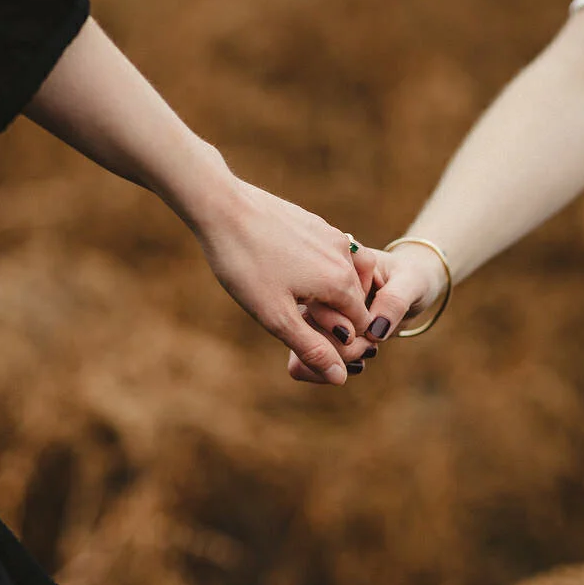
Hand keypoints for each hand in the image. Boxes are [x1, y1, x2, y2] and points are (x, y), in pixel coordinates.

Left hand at [192, 176, 377, 384]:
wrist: (222, 207)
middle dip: (328, 317)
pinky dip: (312, 271)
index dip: (337, 340)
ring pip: (339, 277)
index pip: (361, 326)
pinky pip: (325, 257)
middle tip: (284, 314)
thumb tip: (340, 377)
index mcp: (341, 282)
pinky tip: (280, 270)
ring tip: (281, 292)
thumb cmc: (246, 265)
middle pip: (353, 301)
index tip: (302, 337)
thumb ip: (312, 348)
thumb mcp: (276, 316)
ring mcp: (331, 236)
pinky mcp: (315, 223)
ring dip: (320, 294)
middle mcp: (345, 256)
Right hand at [286, 241, 447, 383]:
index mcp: (333, 269)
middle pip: (304, 329)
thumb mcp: (411, 282)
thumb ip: (394, 302)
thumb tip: (375, 331)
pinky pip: (312, 362)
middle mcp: (317, 292)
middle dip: (338, 348)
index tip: (368, 331)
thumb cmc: (411, 277)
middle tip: (370, 346)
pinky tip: (359, 362)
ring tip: (368, 351)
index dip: (340, 325)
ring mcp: (317, 315)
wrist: (411, 287)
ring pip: (304, 351)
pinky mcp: (322, 335)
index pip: (318, 300)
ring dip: (336, 361)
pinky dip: (333, 369)